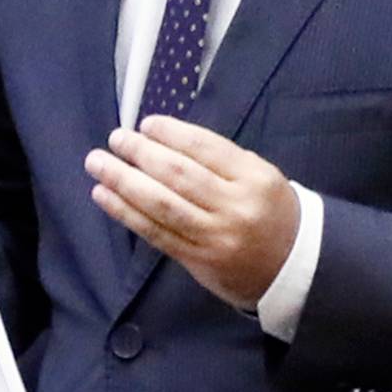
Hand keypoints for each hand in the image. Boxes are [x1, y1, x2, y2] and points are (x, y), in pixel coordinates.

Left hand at [86, 114, 300, 308]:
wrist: (293, 266)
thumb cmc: (270, 211)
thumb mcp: (259, 176)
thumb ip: (219, 159)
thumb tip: (162, 139)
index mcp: (254, 178)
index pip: (205, 148)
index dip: (171, 134)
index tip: (145, 125)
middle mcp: (234, 207)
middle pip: (179, 175)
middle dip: (141, 153)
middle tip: (115, 138)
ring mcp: (214, 237)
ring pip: (162, 205)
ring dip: (123, 182)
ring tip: (98, 164)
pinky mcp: (197, 261)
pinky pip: (156, 234)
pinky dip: (126, 213)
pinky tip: (105, 196)